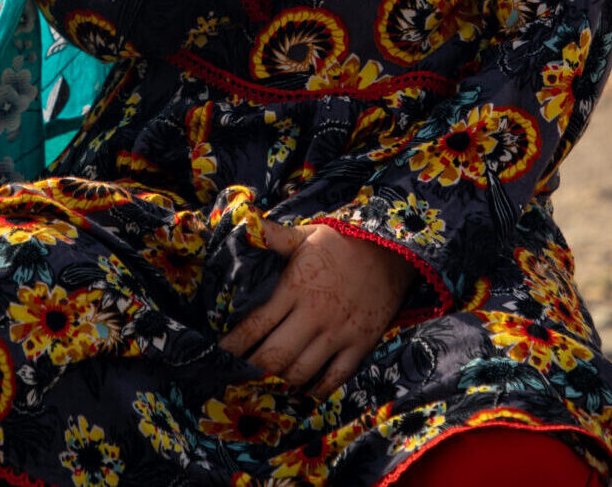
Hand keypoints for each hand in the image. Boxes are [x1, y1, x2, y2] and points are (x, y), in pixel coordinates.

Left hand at [221, 220, 414, 398]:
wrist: (393, 251)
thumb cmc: (342, 242)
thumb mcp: (305, 235)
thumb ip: (271, 235)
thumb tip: (242, 222)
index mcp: (295, 288)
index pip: (255, 325)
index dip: (232, 346)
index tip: (218, 356)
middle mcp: (314, 315)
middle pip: (274, 357)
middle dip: (250, 371)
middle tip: (236, 378)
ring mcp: (338, 333)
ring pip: (300, 373)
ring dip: (279, 384)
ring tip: (263, 387)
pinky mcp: (360, 345)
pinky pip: (334, 379)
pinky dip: (315, 391)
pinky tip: (301, 391)